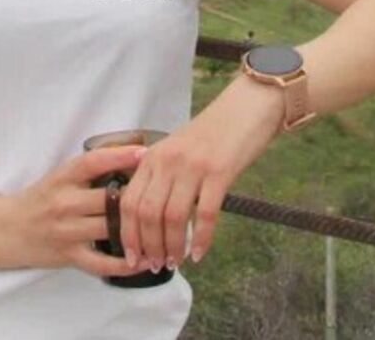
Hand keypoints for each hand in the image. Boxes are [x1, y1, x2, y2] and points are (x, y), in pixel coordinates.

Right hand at [5, 144, 153, 278]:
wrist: (7, 229)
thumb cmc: (40, 199)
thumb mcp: (60, 177)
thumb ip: (89, 171)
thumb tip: (129, 156)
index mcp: (63, 177)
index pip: (93, 162)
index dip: (120, 156)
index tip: (144, 152)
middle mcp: (64, 202)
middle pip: (107, 198)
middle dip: (136, 196)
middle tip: (163, 194)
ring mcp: (67, 231)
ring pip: (110, 228)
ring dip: (137, 229)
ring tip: (163, 227)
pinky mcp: (69, 256)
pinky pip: (102, 263)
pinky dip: (126, 263)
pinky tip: (144, 260)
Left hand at [118, 75, 284, 270]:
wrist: (245, 108)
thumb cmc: (212, 132)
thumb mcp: (176, 149)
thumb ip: (161, 176)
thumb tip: (149, 216)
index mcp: (153, 156)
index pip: (130, 201)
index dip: (128, 234)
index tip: (132, 258)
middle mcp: (168, 160)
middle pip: (148, 213)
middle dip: (149, 246)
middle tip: (156, 266)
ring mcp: (193, 166)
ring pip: (173, 217)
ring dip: (173, 247)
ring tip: (175, 263)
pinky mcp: (219, 172)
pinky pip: (206, 214)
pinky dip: (202, 239)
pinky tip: (200, 254)